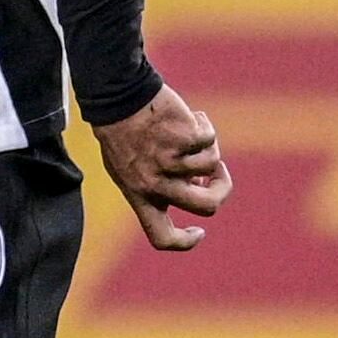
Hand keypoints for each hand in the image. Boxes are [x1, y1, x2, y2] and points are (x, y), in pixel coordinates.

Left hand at [92, 85, 230, 251]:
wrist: (116, 95)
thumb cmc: (121, 129)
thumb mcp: (129, 165)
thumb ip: (158, 182)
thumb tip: (197, 183)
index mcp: (139, 194)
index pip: (161, 236)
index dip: (184, 242)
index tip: (199, 231)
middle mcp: (155, 184)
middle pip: (207, 206)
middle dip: (221, 188)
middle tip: (218, 170)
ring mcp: (170, 162)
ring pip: (211, 165)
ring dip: (208, 146)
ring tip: (188, 129)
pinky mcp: (184, 140)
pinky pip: (210, 139)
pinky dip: (204, 125)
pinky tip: (189, 116)